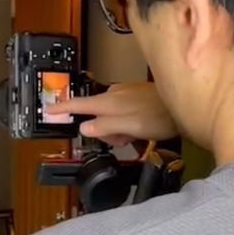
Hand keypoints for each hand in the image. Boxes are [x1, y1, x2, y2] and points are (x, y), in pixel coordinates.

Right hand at [46, 82, 178, 146]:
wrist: (185, 103)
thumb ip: (106, 126)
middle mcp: (114, 94)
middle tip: (120, 140)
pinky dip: (125, 124)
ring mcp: (126, 94)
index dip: (62, 108)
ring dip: (116, 130)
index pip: (78, 104)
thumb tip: (84, 127)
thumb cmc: (160, 116)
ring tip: (133, 137)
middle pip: (95, 114)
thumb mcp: (130, 126)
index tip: (48, 110)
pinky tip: (139, 131)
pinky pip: (121, 113)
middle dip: (102, 130)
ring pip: (109, 115)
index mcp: (109, 101)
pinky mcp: (136, 97)